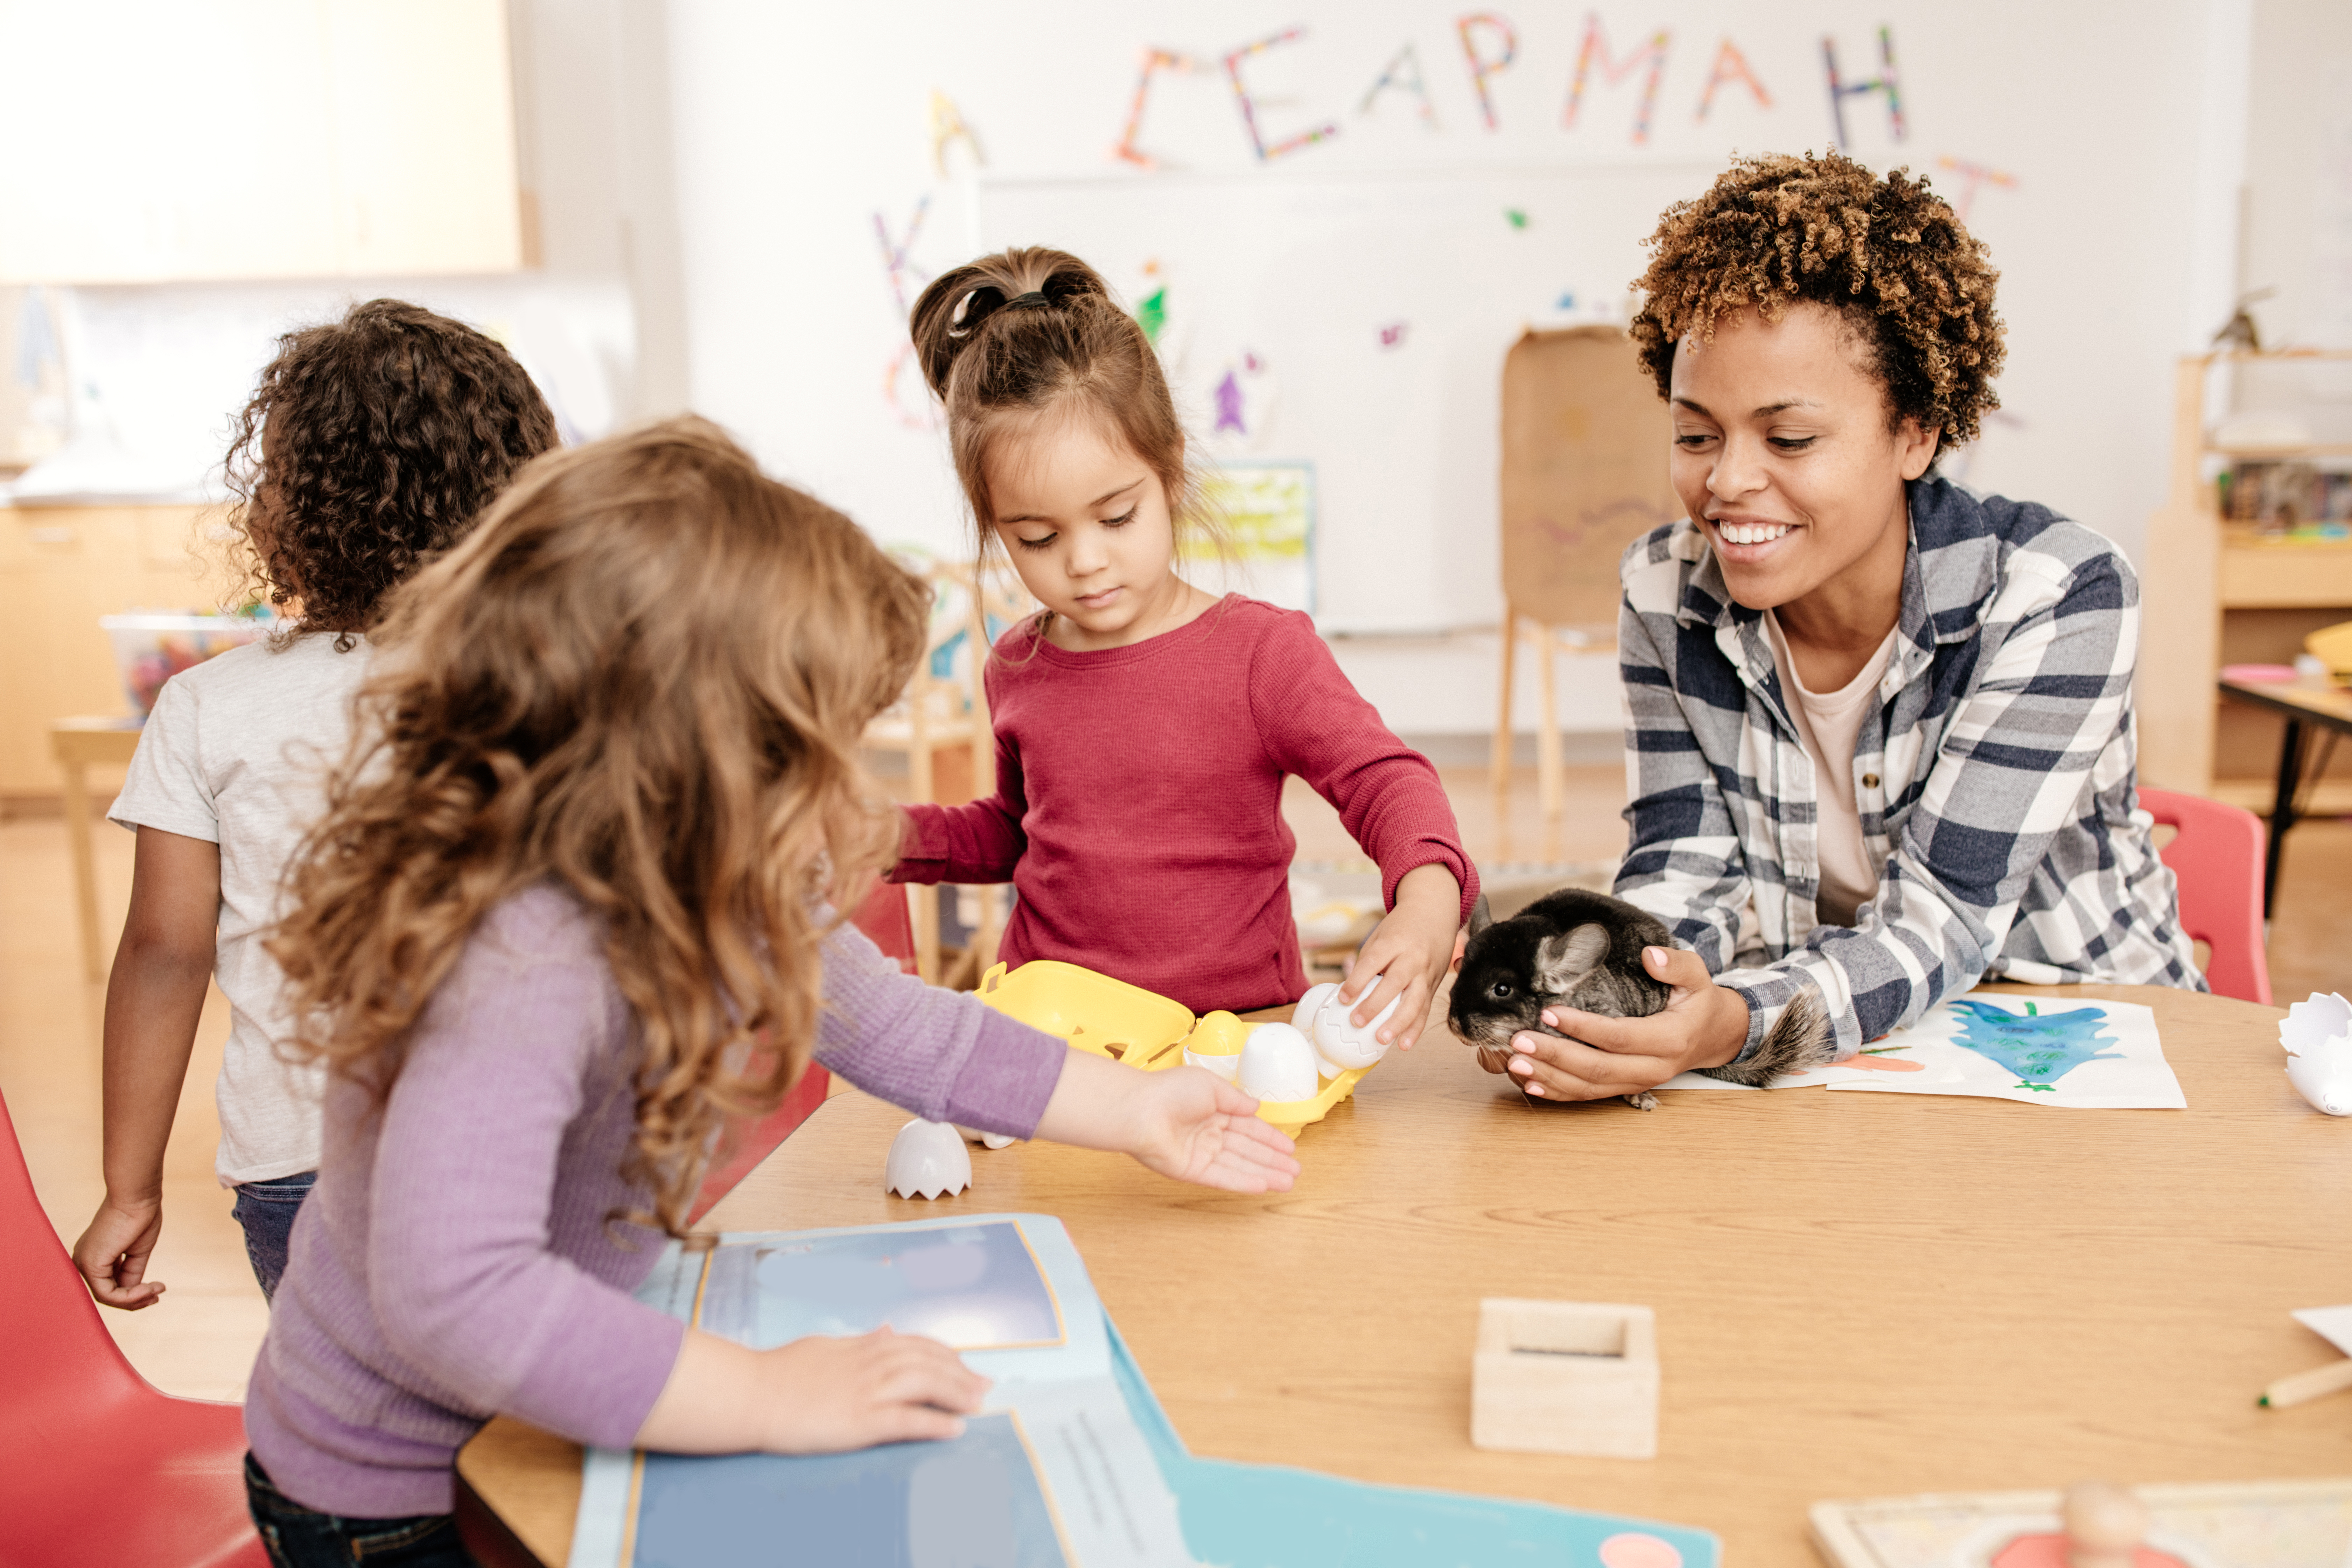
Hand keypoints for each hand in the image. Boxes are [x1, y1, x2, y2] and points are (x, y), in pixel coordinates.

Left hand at [74, 1194, 166, 1309]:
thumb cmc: (140, 1216)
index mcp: (94, 1256)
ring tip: (156, 1291)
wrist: (138, 1197)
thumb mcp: (137, 1251)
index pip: (109, 1286)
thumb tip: (135, 1292)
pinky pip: (108, 1293)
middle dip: (134, 1300)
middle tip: (157, 1294)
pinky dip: (130, 1296)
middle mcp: (83, 1261)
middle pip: (107, 1294)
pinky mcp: (90, 1265)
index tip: (157, 1290)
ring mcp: (84, 1263)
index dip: (133, 1295)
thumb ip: (132, 1272)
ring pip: (107, 1297)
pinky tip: (149, 1288)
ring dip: (135, 1299)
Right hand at [759, 1328, 991, 1450]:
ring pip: (924, 1384)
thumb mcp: (824, 1346)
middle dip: (960, 1372)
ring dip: (957, 1393)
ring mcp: (866, 1391)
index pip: (914, 1344)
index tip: (965, 1362)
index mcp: (861, 1347)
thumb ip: (859, 1340)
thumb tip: (887, 1328)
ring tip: (979, 1402)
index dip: (944, 1353)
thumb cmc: (780, 1372)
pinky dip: (935, 1422)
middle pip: (927, 1362)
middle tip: (986, 1384)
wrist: (751, 1393)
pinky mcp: (860, 1419)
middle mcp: (870, 1364)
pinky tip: (956, 1428)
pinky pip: (907, 1419)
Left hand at [1124, 1069, 1300, 1192]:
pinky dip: (1243, 1181)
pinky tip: (1263, 1185)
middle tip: (1295, 1170)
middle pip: (1247, 1149)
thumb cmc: (1170, 1091)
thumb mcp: (1211, 1086)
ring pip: (1239, 1165)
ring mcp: (1200, 1153)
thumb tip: (1256, 1107)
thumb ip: (1236, 1100)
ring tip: (1288, 1182)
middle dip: (1272, 1160)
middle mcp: (1208, 1133)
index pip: (1248, 1127)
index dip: (1270, 1137)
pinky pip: (1222, 1177)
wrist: (1140, 1110)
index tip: (1289, 1147)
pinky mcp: (1191, 1171)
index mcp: (1213, 1110)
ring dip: (1265, 1173)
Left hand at [1338, 864, 1461, 1046]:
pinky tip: (1403, 1044)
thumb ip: (1367, 963)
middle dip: (1375, 1005)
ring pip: (1415, 1001)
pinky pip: (1425, 1010)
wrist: (1435, 913)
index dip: (1357, 981)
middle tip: (1357, 1022)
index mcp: (1395, 942)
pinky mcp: (1434, 985)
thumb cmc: (1401, 927)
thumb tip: (1349, 994)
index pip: (1373, 962)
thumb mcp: (1380, 936)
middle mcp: (1413, 957)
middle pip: (1395, 983)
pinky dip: (1415, 1029)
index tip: (1343, 998)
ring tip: (1382, 1039)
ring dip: (1398, 1023)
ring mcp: (1426, 973)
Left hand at [1502, 946, 1748, 1101]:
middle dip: (1555, 1056)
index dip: (1583, 1028)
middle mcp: (1652, 1068)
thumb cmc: (1698, 1001)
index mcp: (1669, 1040)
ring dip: (1549, 1077)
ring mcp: (1638, 1083)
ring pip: (1589, 1087)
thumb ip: (1677, 964)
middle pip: (1598, 1068)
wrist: (1712, 1035)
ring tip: (1515, 1062)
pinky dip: (1558, 1092)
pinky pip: (1589, 1096)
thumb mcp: (1697, 976)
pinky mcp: (1626, 1088)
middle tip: (1519, 1040)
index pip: (1619, 1037)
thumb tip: (1651, 955)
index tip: (1549, 1012)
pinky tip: (1530, 1083)